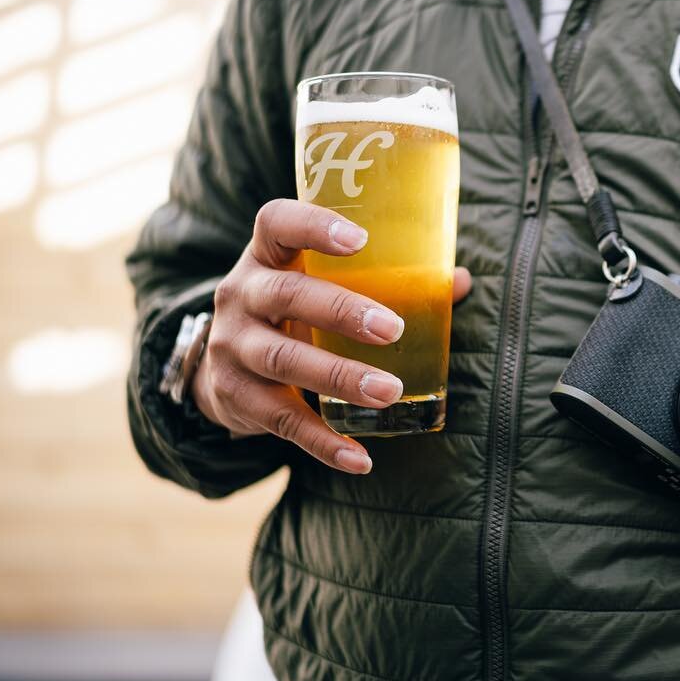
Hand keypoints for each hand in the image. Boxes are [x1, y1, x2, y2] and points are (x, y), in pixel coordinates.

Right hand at [191, 199, 471, 474]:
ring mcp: (232, 347)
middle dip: (341, 311)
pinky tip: (359, 458)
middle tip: (393, 330)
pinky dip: (323, 442)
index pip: (277, 222)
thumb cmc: (294, 312)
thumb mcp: (319, 286)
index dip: (313, 226)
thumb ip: (387, 280)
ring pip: (283, 360)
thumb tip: (461, 282)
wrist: (218, 366)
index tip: (359, 239)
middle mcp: (242, 295)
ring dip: (339, 377)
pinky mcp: (236, 397)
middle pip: (286, 296)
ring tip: (389, 392)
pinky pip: (282, 421)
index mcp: (267, 256)